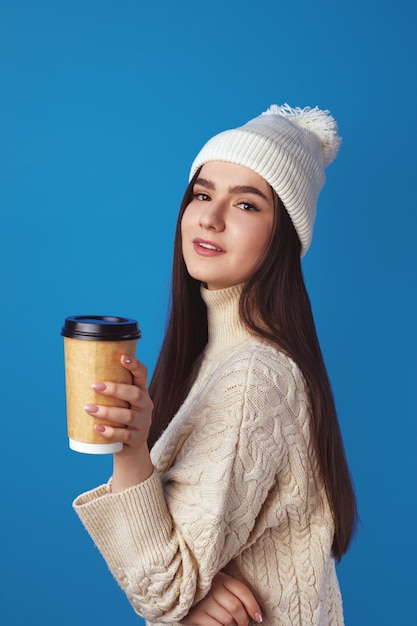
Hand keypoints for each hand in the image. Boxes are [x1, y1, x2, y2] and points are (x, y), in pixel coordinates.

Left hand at [84, 354, 153, 489]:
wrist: (131, 446)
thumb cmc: (119, 418)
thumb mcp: (119, 402)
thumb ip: (106, 391)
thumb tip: (74, 374)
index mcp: (141, 391)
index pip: (142, 374)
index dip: (134, 365)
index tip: (122, 357)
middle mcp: (146, 405)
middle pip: (135, 394)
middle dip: (115, 389)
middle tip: (94, 386)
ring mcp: (144, 423)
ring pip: (128, 416)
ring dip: (107, 412)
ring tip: (89, 408)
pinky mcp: (138, 439)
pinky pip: (125, 435)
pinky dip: (111, 432)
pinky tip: (97, 428)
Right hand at [181, 572, 261, 625]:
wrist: (179, 590)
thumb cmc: (205, 591)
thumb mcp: (219, 584)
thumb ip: (233, 592)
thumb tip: (256, 614)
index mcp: (221, 578)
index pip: (242, 591)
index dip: (253, 606)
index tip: (258, 617)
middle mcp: (213, 589)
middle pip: (236, 608)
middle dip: (244, 621)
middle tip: (243, 625)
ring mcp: (203, 602)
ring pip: (227, 620)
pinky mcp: (195, 615)